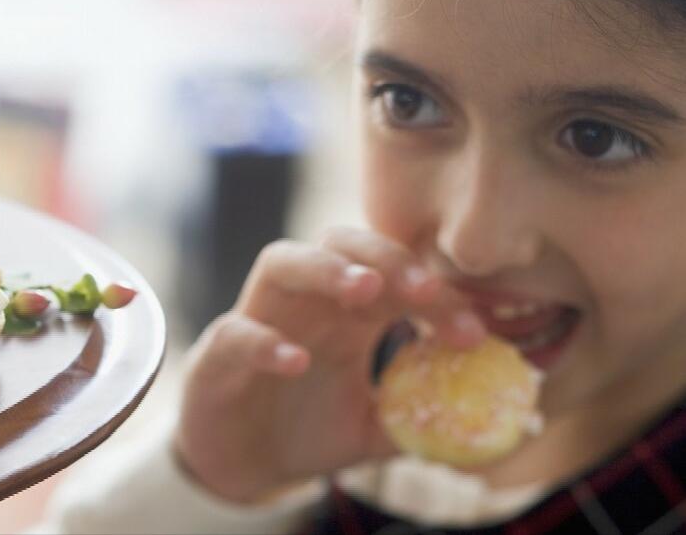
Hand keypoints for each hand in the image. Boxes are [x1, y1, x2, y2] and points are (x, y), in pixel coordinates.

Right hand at [174, 228, 484, 502]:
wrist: (243, 464)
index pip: (395, 276)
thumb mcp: (376, 430)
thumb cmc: (308, 431)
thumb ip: (421, 419)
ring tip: (363, 288)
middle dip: (385, 257)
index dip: (436, 295)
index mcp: (348, 311)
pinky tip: (297, 362)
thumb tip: (488, 424)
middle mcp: (305, 301)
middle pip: (341, 243)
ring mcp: (259, 318)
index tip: (474, 332)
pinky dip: (266, 341)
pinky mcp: (219, 353)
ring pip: (282, 260)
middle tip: (424, 288)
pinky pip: (237, 331)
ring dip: (324, 267)